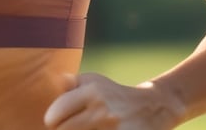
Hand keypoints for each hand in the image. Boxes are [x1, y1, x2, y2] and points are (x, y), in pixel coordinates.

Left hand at [44, 73, 177, 129]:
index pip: (56, 114)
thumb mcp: (93, 81)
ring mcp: (115, 129)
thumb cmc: (114, 94)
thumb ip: (70, 84)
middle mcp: (103, 111)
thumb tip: (52, 81)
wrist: (153, 107)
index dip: (51, 120)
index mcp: (93, 92)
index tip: (53, 121)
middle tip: (68, 127)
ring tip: (85, 127)